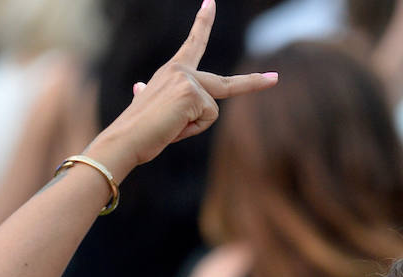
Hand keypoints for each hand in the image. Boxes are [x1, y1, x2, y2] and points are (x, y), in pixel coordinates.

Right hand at [90, 0, 277, 173]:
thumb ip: (150, 93)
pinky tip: (174, 127)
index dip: (203, 23)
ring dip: (194, 127)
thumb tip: (139, 87)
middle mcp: (181, 70)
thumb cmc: (138, 128)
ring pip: (211, 111)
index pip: (194, 44)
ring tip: (171, 127)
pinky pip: (207, 118)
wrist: (126, 138)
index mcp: (173, 71)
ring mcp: (188, 80)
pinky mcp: (192, 93)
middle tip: (276, 79)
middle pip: (227, 84)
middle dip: (254, 83)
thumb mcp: (148, 105)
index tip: (210, 2)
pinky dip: (192, 130)